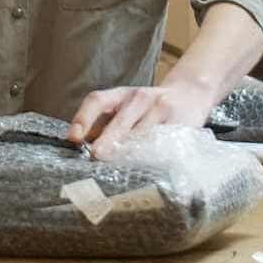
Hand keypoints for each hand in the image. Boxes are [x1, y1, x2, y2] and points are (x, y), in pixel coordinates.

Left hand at [67, 78, 214, 157]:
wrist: (189, 95)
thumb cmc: (148, 108)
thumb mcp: (127, 107)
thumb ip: (106, 123)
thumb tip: (83, 147)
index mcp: (121, 94)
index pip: (97, 100)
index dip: (83, 118)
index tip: (73, 137)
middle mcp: (140, 98)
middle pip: (120, 120)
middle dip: (107, 139)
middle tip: (96, 155)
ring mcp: (161, 109)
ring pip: (143, 134)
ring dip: (129, 152)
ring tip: (118, 168)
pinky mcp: (180, 122)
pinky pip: (164, 142)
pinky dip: (153, 156)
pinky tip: (146, 168)